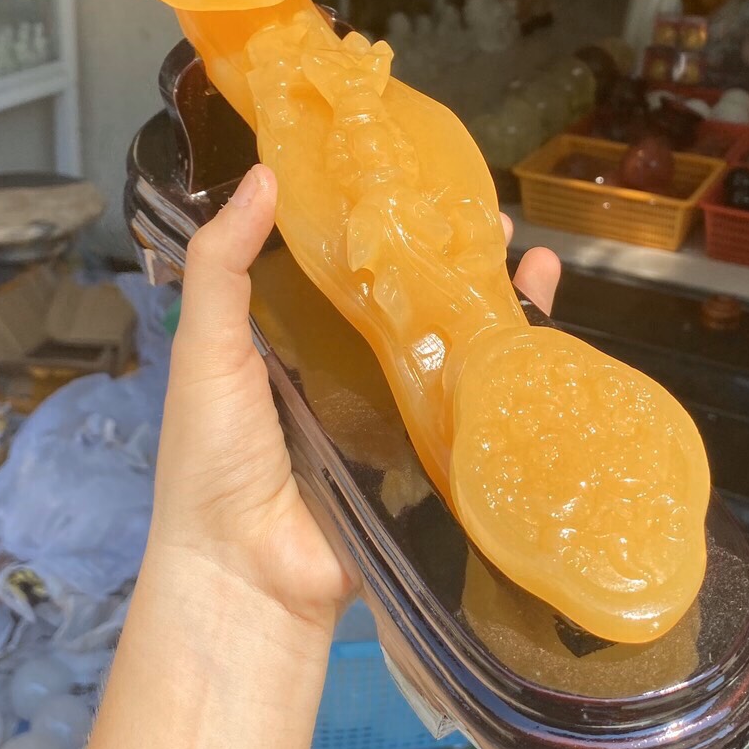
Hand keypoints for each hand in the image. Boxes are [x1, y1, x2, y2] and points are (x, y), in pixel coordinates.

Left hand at [146, 162, 561, 635]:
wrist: (250, 574)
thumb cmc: (216, 454)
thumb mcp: (207, 348)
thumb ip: (221, 265)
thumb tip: (264, 175)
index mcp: (292, 338)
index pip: (341, 264)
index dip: (375, 221)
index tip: (409, 176)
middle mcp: (348, 368)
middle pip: (407, 298)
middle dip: (447, 256)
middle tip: (485, 212)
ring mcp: (394, 411)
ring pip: (450, 342)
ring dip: (490, 297)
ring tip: (526, 251)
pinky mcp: (430, 452)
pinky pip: (473, 400)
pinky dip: (509, 362)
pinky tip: (540, 319)